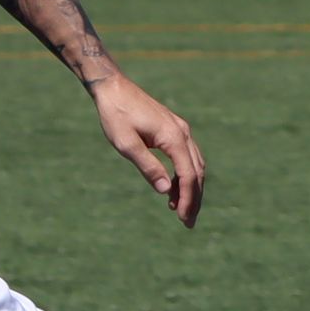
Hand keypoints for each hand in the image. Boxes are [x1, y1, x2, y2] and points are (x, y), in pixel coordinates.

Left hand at [88, 73, 203, 225]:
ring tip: (181, 210)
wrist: (112, 88)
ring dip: (191, 188)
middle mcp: (182, 133)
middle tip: (187, 222)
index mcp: (173, 137)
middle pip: (197, 172)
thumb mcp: (126, 145)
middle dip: (194, 198)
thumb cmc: (116, 115)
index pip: (188, 175)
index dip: (188, 199)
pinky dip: (184, 174)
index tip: (183, 218)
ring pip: (195, 164)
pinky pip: (187, 156)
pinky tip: (173, 188)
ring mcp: (180, 129)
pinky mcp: (174, 129)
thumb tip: (166, 191)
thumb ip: (147, 167)